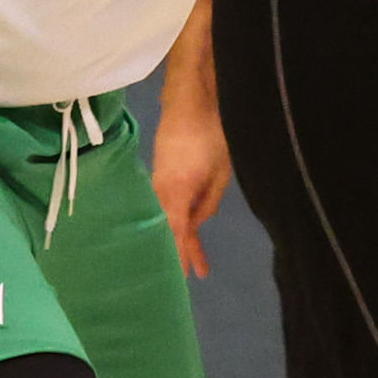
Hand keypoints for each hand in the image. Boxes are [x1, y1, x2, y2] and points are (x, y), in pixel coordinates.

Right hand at [154, 91, 228, 279]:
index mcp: (176, 192)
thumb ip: (208, 202)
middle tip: (196, 274)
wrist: (190, 101)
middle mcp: (161, 191)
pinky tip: (187, 230)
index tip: (182, 277)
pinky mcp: (159, 174)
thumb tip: (198, 224)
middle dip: (181, 251)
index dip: (179, 255)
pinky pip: (165, 205)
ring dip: (180, 237)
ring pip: (166, 217)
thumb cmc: (210, 135)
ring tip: (197, 260)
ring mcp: (157, 182)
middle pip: (167, 228)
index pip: (176, 232)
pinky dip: (175, 220)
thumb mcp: (220, 173)